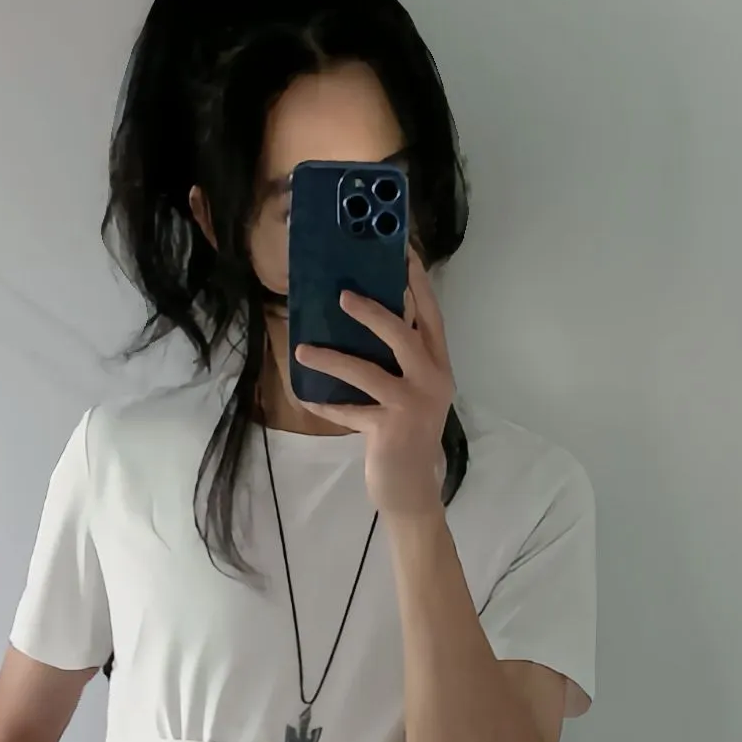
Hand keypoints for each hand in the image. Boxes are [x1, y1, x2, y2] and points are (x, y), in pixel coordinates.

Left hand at [296, 253, 453, 522]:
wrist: (412, 488)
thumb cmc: (406, 433)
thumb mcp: (411, 391)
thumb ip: (399, 359)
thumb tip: (364, 317)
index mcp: (438, 365)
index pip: (432, 316)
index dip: (418, 285)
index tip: (404, 254)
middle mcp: (432, 380)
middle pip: (404, 334)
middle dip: (373, 312)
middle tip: (342, 294)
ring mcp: (412, 405)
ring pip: (368, 371)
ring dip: (332, 359)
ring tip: (302, 350)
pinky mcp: (388, 429)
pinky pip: (348, 410)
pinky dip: (324, 404)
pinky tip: (303, 397)